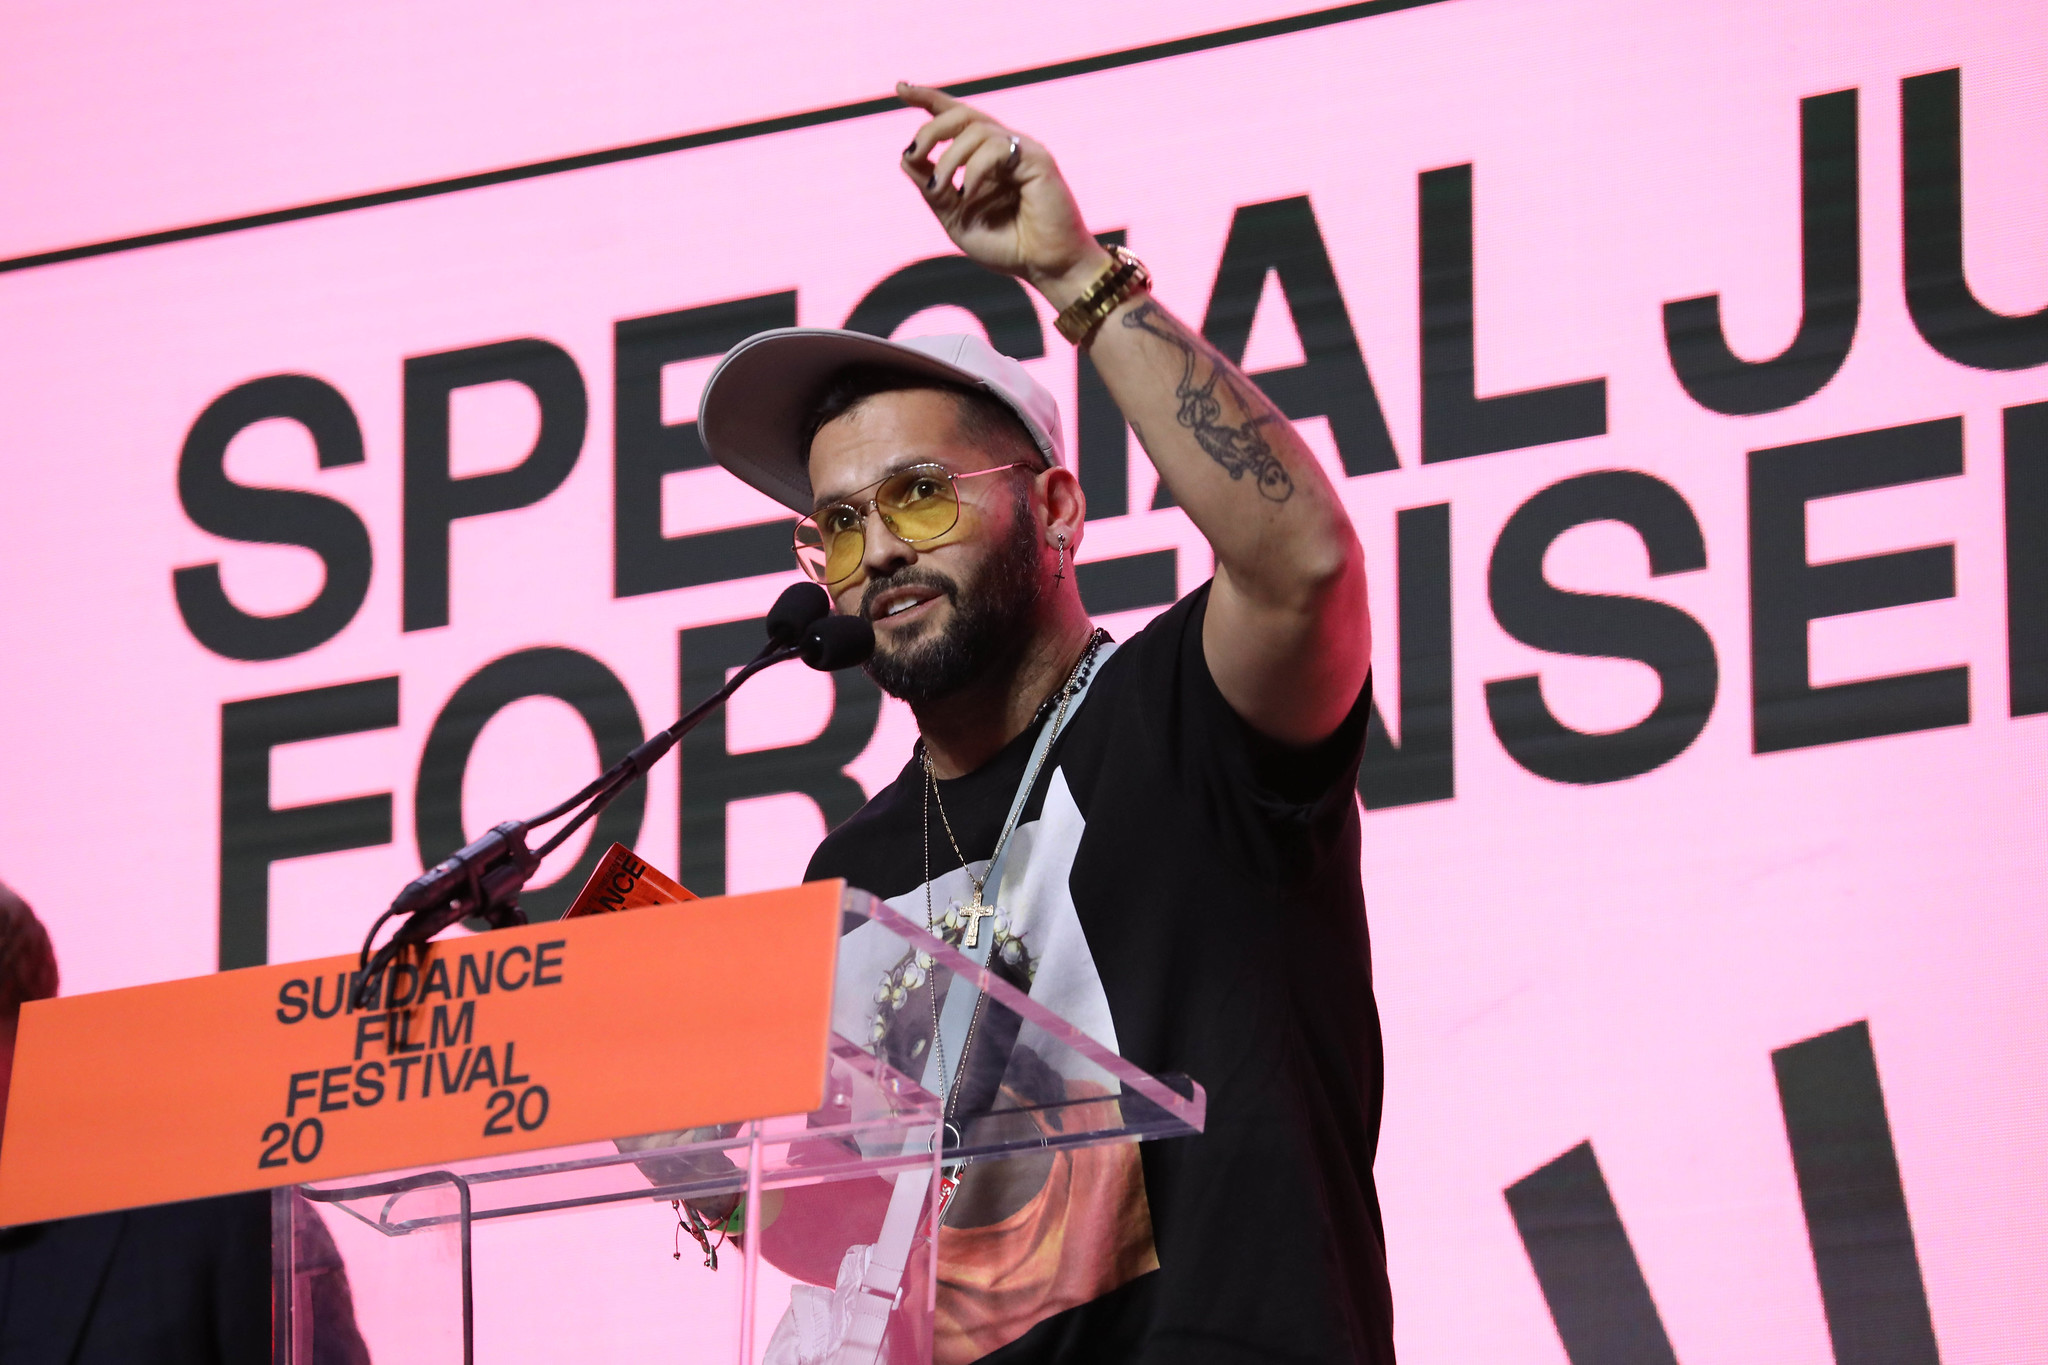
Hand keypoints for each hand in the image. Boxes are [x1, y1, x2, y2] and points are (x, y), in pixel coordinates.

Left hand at [897, 83, 1110, 308]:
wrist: (1046, 268)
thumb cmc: (1009, 247)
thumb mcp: (956, 219)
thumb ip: (933, 189)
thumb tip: (906, 157)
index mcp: (986, 158)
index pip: (956, 117)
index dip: (928, 99)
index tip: (901, 88)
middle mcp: (1004, 148)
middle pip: (961, 114)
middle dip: (930, 130)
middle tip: (915, 154)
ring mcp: (1021, 150)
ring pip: (974, 130)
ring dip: (949, 159)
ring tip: (942, 190)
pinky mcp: (1036, 159)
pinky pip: (994, 149)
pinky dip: (974, 170)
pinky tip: (969, 194)